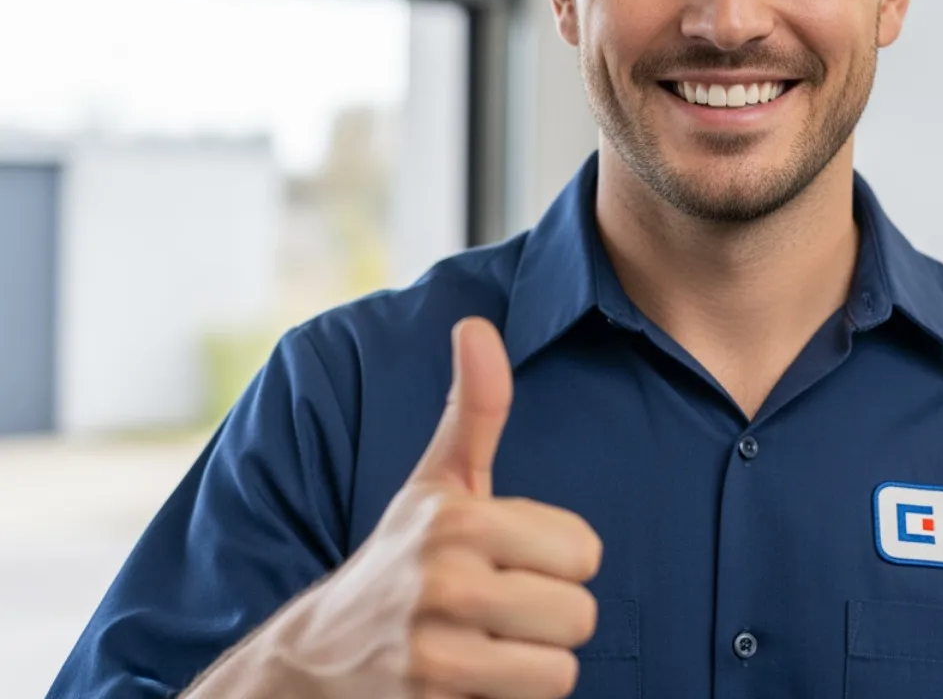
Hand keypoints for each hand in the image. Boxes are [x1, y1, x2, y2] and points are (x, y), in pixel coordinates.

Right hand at [183, 317, 603, 698]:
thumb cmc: (398, 562)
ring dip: (533, 667)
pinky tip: (470, 683)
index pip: (585, 551)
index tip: (510, 561)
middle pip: (580, 615)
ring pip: (560, 670)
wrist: (312, 662)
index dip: (559, 562)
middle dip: (549, 620)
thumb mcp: (436, 484)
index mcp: (458, 518)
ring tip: (487, 648)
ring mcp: (434, 653)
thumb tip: (477, 325)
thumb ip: (474, 410)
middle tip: (498, 612)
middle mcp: (444, 581)